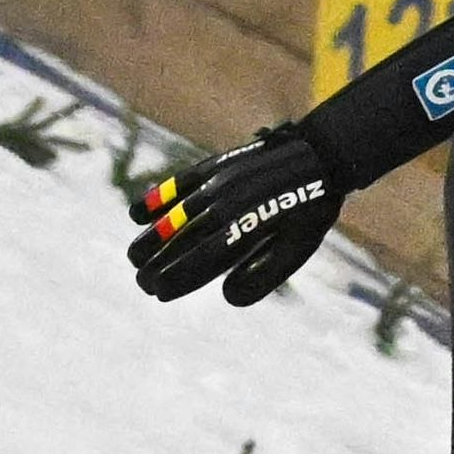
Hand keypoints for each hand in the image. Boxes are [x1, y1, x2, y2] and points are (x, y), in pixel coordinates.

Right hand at [126, 123, 343, 305]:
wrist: (320, 156)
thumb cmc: (309, 211)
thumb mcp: (296, 249)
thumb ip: (264, 275)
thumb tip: (227, 297)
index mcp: (247, 227)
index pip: (205, 260)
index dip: (180, 277)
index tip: (159, 292)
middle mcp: (227, 205)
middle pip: (185, 239)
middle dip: (159, 262)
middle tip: (141, 282)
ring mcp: (219, 183)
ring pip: (177, 214)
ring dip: (153, 236)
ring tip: (132, 256)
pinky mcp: (216, 166)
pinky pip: (181, 183)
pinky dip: (158, 197)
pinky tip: (137, 212)